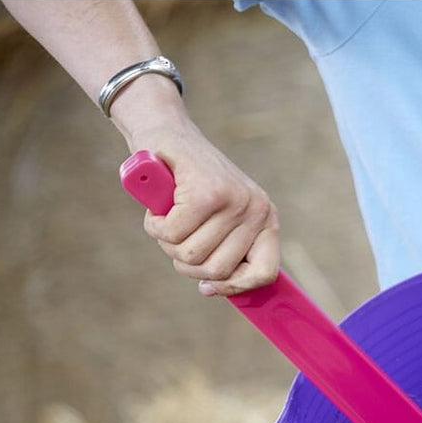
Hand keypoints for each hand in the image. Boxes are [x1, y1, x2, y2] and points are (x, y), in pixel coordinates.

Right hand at [129, 122, 279, 295]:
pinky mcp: (205, 193)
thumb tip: (211, 288)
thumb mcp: (219, 219)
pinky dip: (155, 226)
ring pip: (191, 255)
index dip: (233, 287)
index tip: (206, 286)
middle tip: (177, 237)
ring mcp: (233, 201)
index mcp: (266, 220)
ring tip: (169, 218)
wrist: (166, 134)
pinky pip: (172, 234)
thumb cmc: (191, 184)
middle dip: (186, 261)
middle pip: (217, 270)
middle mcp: (257, 210)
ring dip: (168, 243)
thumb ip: (225, 250)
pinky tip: (158, 208)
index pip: (265, 273)